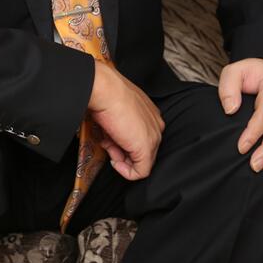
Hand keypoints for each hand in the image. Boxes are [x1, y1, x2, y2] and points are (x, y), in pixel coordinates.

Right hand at [88, 61, 164, 179]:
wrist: (106, 89)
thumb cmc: (107, 93)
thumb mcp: (116, 108)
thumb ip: (120, 125)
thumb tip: (112, 138)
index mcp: (150, 114)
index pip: (140, 136)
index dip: (123, 141)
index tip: (109, 138)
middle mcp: (156, 125)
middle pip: (141, 149)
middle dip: (121, 151)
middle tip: (107, 144)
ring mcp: (152, 137)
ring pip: (140, 160)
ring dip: (120, 158)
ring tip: (107, 144)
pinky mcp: (145, 149)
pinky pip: (140, 171)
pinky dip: (126, 172)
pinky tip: (115, 162)